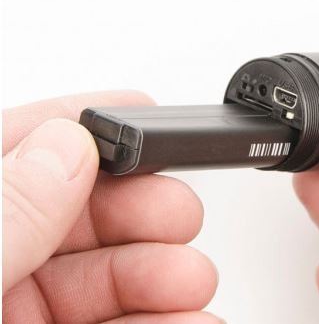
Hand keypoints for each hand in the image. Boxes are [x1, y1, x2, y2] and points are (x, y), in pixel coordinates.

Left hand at [3, 91, 221, 323]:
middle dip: (145, 209)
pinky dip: (161, 320)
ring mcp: (13, 310)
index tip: (147, 120)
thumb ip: (8, 213)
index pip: (21, 146)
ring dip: (165, 272)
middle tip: (181, 216)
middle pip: (79, 211)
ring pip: (105, 275)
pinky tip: (189, 319)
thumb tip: (66, 145)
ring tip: (194, 281)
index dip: (89, 125)